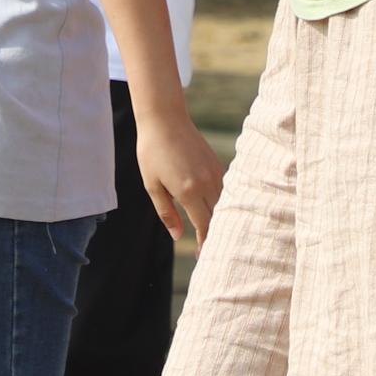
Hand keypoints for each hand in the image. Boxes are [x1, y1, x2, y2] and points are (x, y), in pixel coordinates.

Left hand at [135, 108, 224, 240]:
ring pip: (223, 203)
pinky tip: (213, 208)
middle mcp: (206, 183)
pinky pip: (223, 189)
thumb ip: (166, 212)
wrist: (164, 119)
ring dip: (220, 218)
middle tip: (210, 250)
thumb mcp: (152, 185)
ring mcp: (214, 172)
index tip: (202, 256)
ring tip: (214, 232)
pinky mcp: (217, 163)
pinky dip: (220, 202)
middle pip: (217, 217)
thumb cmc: (152, 152)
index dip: (205, 243)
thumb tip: (177, 236)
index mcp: (188, 191)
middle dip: (215, 234)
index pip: (204, 225)